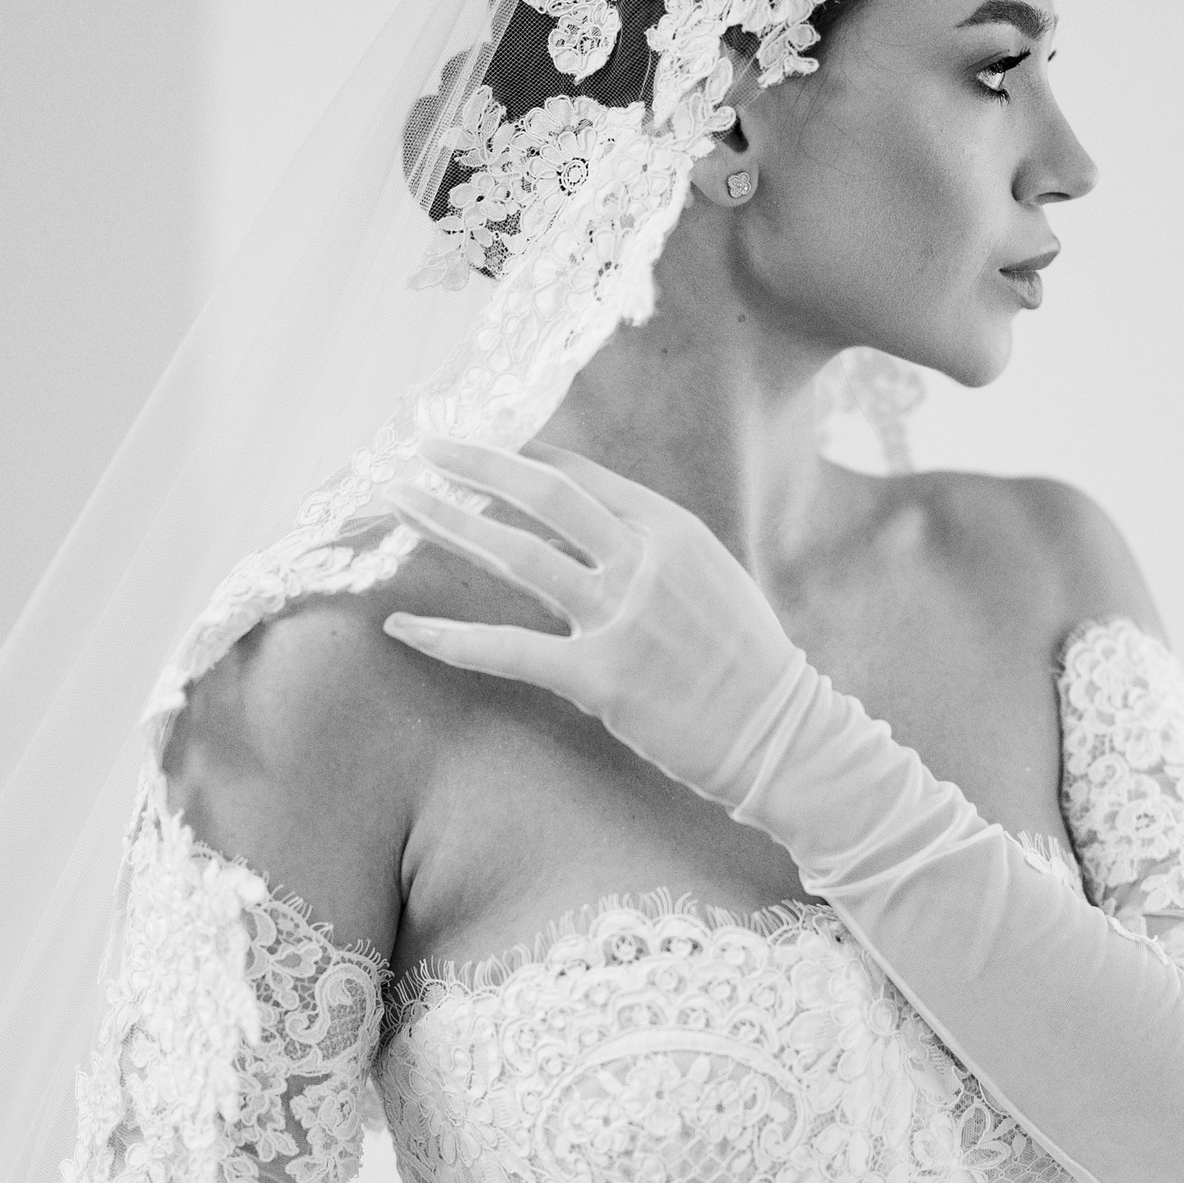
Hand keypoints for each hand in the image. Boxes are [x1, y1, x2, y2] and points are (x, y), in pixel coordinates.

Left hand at [381, 438, 814, 809]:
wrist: (783, 736)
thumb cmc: (747, 666)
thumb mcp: (711, 582)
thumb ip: (653, 553)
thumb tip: (588, 538)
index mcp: (673, 531)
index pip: (582, 478)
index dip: (522, 457)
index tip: (479, 447)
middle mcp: (645, 561)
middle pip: (543, 495)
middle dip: (476, 464)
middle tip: (425, 446)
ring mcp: (623, 618)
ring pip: (518, 554)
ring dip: (450, 522)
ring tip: (400, 502)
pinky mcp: (601, 677)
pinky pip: (510, 650)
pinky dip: (450, 638)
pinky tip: (403, 627)